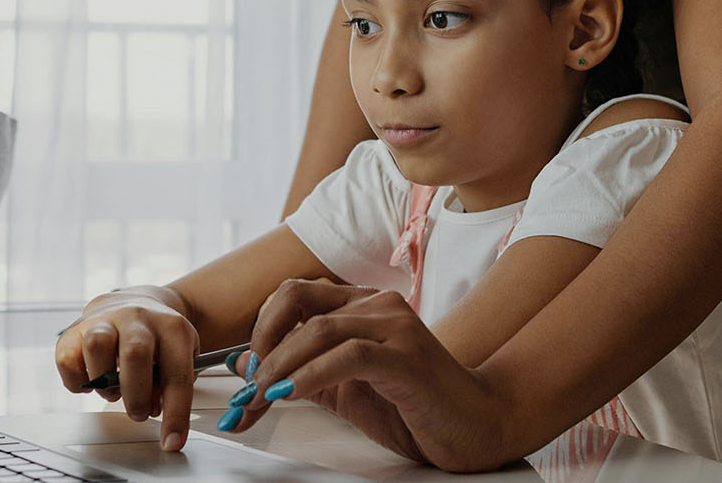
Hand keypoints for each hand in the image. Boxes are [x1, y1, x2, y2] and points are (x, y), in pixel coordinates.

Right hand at [52, 290, 199, 451]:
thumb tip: (153, 408)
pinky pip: (67, 358)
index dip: (175, 413)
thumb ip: (169, 384)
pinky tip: (91, 381)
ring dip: (104, 383)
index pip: (176, 373)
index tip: (171, 443)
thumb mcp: (178, 355)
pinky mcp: (75, 329)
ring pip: (97, 345)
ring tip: (113, 391)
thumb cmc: (157, 338)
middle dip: (136, 395)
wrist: (135, 301)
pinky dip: (77, 381)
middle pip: (135, 353)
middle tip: (139, 412)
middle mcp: (137, 318)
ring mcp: (104, 320)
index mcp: (171, 327)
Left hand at [219, 280, 514, 471]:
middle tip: (247, 390)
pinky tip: (291, 396)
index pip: (294, 294)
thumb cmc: (415, 408)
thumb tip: (245, 363)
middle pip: (298, 301)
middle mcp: (378, 304)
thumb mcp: (344, 390)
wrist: (476, 427)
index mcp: (362, 305)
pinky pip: (347, 356)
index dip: (261, 329)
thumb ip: (300, 372)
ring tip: (261, 399)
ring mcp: (395, 326)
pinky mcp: (406, 356)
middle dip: (262, 346)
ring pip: (318, 328)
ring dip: (279, 367)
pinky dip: (310, 375)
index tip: (247, 373)